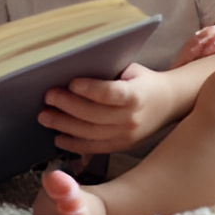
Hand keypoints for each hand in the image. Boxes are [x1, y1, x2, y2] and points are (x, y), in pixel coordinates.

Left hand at [37, 63, 174, 154]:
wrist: (169, 103)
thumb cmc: (142, 79)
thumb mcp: (130, 68)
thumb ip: (107, 71)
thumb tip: (72, 66)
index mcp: (136, 95)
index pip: (111, 94)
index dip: (90, 89)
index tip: (71, 82)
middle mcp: (132, 119)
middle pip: (95, 115)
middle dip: (68, 106)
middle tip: (48, 96)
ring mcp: (127, 136)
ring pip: (92, 134)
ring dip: (65, 126)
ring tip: (45, 117)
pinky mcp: (122, 146)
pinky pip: (96, 148)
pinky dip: (75, 144)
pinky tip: (58, 138)